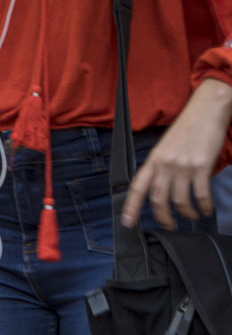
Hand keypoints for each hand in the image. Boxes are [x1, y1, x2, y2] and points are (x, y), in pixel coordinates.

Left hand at [122, 79, 231, 229]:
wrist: (207, 108)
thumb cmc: (188, 127)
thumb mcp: (166, 147)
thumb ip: (162, 167)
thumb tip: (163, 188)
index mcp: (153, 160)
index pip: (137, 188)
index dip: (131, 207)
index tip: (128, 223)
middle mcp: (165, 164)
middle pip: (158, 199)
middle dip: (163, 217)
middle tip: (169, 226)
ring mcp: (182, 165)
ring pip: (180, 200)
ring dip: (186, 213)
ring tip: (192, 216)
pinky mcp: (201, 165)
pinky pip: (200, 194)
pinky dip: (204, 206)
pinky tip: (206, 210)